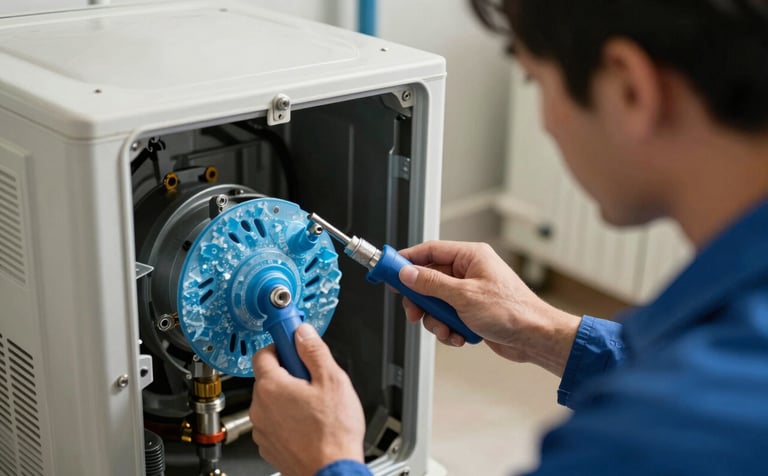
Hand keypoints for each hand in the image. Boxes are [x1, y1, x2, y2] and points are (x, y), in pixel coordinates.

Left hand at [249, 324, 365, 475]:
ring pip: (272, 402)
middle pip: (268, 378)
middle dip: (289, 373)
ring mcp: (263, 429)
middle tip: (313, 379)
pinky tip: (309, 423)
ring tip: (315, 406)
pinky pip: (274, 422)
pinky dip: (287, 419)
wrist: (331, 471)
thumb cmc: (333, 433)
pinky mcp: (269, 445)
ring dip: (288, 398)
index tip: (292, 343)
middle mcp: (261, 408)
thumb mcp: (332, 380)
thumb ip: (315, 351)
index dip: (281, 346)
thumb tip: (304, 333)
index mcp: (272, 387)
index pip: (263, 353)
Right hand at [398, 241, 580, 375]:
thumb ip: (432, 284)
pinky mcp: (471, 311)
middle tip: (414, 312)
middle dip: (421, 300)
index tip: (388, 270)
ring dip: (436, 320)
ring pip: (435, 303)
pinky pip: (447, 317)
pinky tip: (460, 336)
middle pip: (428, 279)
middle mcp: (469, 271)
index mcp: (470, 257)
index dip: (406, 260)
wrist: (535, 338)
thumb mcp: (464, 296)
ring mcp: (470, 292)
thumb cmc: (512, 311)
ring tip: (447, 329)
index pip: (429, 250)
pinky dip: (449, 329)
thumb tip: (408, 274)